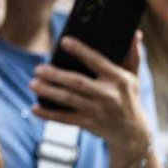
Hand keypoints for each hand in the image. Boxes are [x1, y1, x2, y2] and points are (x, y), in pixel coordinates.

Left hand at [30, 33, 150, 163]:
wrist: (132, 133)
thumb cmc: (128, 98)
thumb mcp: (133, 77)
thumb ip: (132, 56)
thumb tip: (134, 34)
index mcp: (118, 79)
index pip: (97, 61)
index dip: (80, 51)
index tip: (64, 41)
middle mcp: (107, 95)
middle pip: (77, 82)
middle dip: (56, 75)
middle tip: (38, 68)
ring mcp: (97, 111)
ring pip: (69, 100)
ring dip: (49, 92)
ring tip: (33, 83)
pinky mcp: (88, 124)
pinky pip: (65, 119)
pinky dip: (49, 114)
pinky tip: (34, 108)